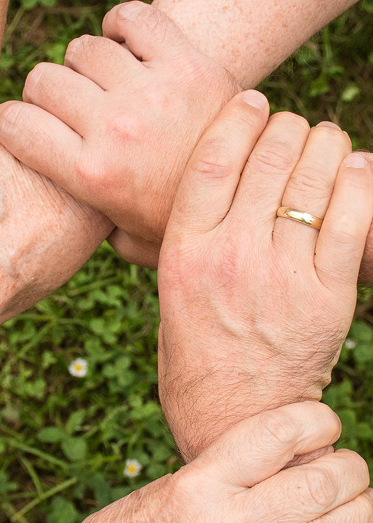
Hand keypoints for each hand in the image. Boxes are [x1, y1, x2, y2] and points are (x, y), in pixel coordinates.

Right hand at [0, 1, 238, 267]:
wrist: (253, 196)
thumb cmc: (182, 223)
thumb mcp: (128, 243)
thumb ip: (88, 227)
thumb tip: (59, 217)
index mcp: (92, 176)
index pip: (13, 124)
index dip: (10, 124)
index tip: (22, 129)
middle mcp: (115, 129)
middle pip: (43, 80)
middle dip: (45, 95)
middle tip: (67, 111)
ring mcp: (151, 92)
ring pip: (83, 48)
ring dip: (85, 66)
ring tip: (103, 86)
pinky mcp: (186, 63)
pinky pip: (133, 19)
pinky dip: (122, 26)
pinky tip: (126, 49)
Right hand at [54, 402, 371, 522]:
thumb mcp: (162, 488)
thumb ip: (219, 472)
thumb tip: (278, 454)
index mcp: (197, 484)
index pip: (276, 435)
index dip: (316, 420)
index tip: (324, 422)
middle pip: (316, 486)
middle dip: (350, 469)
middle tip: (350, 465)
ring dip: (358, 513)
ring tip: (358, 500)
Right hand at [157, 92, 372, 460]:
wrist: (234, 420)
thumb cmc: (196, 358)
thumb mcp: (169, 296)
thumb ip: (188, 241)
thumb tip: (212, 185)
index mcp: (184, 254)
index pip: (214, 159)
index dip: (239, 117)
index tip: (254, 102)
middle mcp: (231, 258)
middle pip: (270, 156)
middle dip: (288, 128)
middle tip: (293, 131)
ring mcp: (282, 276)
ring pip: (316, 177)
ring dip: (327, 146)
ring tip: (326, 145)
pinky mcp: (327, 297)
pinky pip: (353, 218)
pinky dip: (358, 183)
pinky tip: (354, 171)